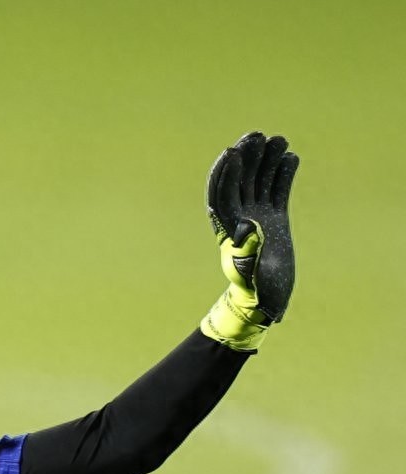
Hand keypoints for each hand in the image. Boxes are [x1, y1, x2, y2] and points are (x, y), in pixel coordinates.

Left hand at [206, 132, 298, 322]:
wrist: (266, 298)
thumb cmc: (256, 290)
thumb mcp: (251, 273)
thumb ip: (247, 253)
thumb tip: (245, 230)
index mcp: (227, 230)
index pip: (222, 195)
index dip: (226, 174)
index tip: (231, 152)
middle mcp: (239, 219)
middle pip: (239, 182)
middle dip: (246, 159)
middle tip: (257, 135)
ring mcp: (257, 217)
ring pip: (259, 183)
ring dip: (266, 161)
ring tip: (279, 139)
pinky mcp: (274, 219)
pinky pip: (277, 192)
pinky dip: (283, 175)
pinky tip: (291, 158)